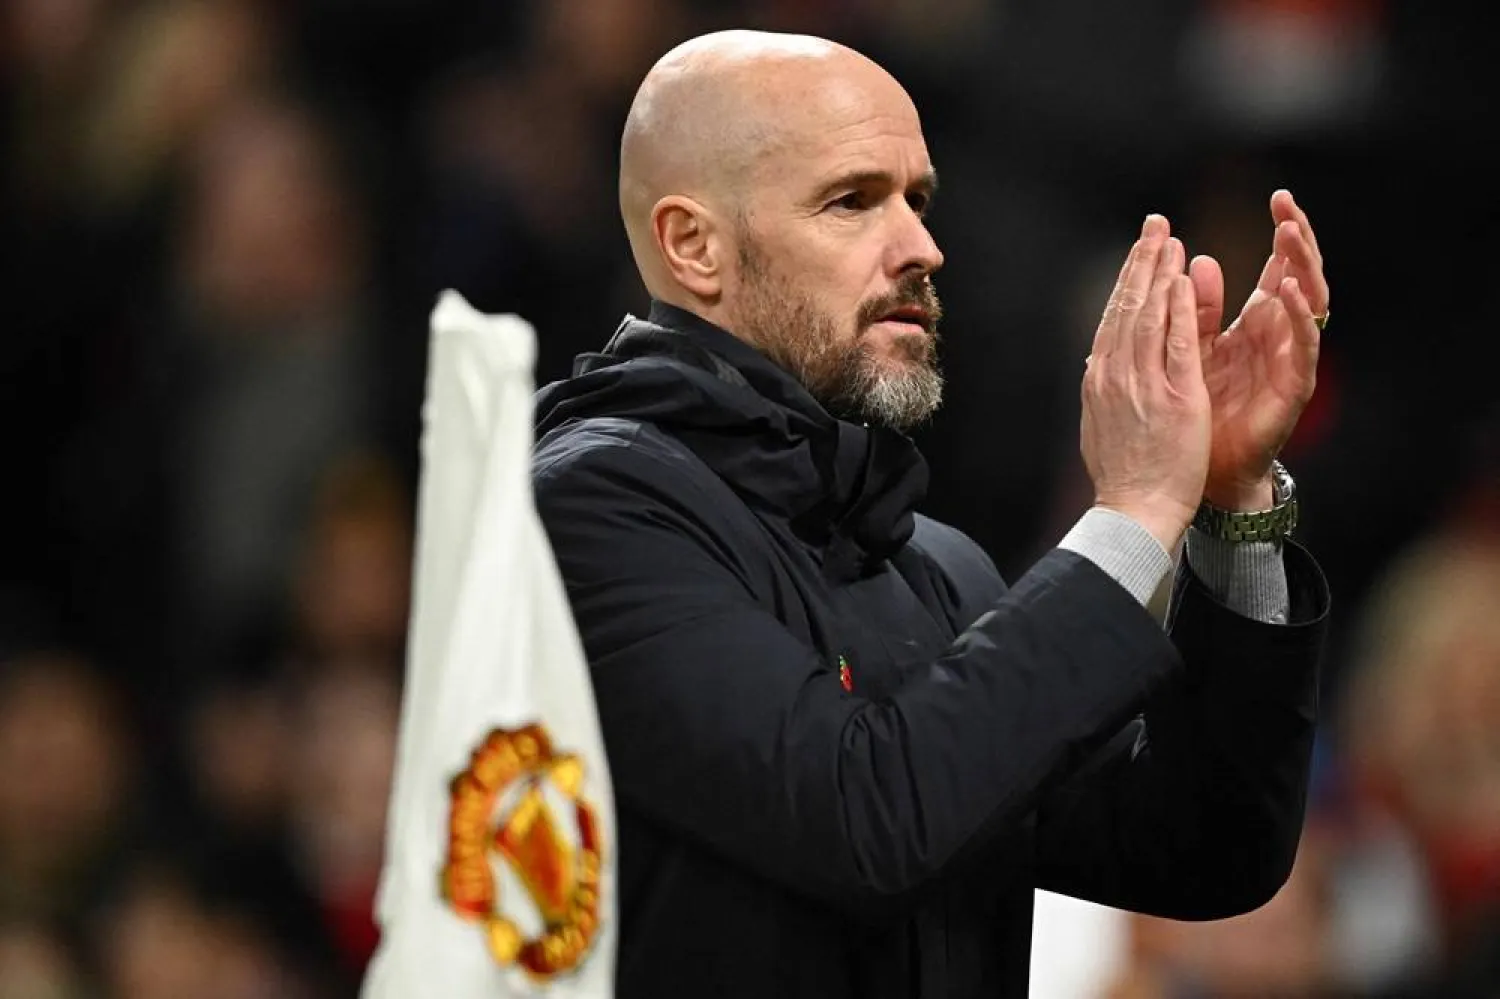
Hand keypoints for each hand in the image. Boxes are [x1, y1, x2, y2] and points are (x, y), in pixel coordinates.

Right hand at [1082, 215, 1211, 551]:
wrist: (1133, 510)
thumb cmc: (1121, 477)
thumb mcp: (1099, 425)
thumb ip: (1100, 390)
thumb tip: (1093, 364)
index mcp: (1099, 380)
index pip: (1112, 320)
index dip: (1125, 282)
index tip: (1138, 255)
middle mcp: (1114, 374)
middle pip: (1126, 306)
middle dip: (1140, 262)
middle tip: (1154, 226)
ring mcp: (1142, 383)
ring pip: (1148, 314)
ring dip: (1158, 272)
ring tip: (1169, 239)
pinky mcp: (1174, 394)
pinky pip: (1177, 340)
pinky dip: (1179, 306)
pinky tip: (1183, 278)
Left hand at [1190, 190, 1325, 509]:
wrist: (1203, 471)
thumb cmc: (1196, 412)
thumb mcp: (1190, 349)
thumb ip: (1195, 308)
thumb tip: (1197, 259)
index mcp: (1256, 323)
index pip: (1277, 268)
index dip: (1282, 234)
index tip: (1278, 197)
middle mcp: (1278, 336)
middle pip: (1299, 276)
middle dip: (1297, 239)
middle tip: (1288, 205)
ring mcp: (1290, 359)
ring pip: (1310, 304)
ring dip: (1302, 267)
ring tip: (1290, 235)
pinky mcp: (1293, 386)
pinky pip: (1304, 346)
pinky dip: (1298, 316)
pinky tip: (1288, 291)